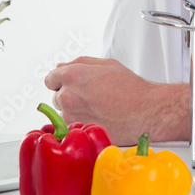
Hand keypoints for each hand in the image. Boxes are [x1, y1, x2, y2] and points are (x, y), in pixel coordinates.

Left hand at [44, 55, 190, 145]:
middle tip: (92, 95)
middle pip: (57, 95)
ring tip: (97, 107)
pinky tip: (97, 118)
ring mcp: (70, 116)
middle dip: (70, 94)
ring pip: (63, 112)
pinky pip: (70, 125)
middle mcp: (67, 96)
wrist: (144, 111)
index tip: (72, 84)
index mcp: (72, 75)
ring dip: (74, 109)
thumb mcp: (106, 64)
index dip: (61, 80)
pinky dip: (80, 122)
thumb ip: (79, 63)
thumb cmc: (129, 87)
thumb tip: (61, 66)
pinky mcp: (77, 131)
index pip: (50, 78)